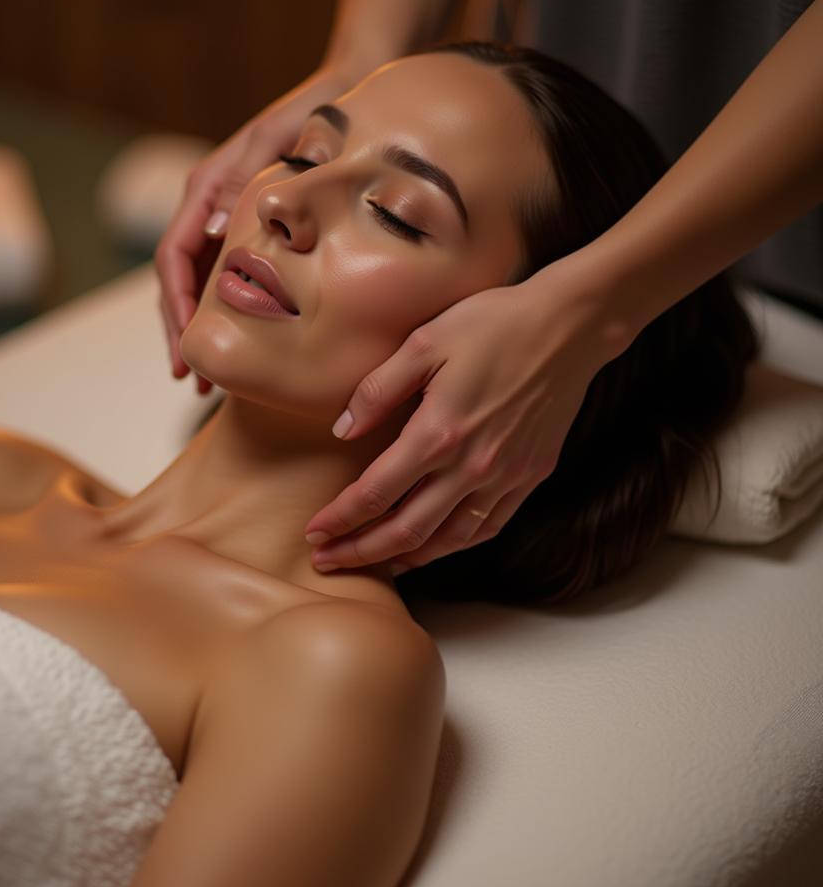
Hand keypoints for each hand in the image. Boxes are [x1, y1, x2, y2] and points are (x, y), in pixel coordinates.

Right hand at [155, 61, 367, 395]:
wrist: (346, 87)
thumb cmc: (318, 114)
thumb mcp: (281, 143)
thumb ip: (243, 184)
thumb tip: (210, 233)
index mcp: (207, 186)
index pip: (174, 257)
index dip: (177, 306)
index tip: (186, 347)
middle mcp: (207, 201)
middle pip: (177, 277)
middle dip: (179, 328)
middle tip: (188, 376)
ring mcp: (224, 212)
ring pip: (195, 280)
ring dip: (194, 324)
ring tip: (200, 373)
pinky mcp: (245, 220)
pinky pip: (220, 272)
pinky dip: (219, 308)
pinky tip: (232, 335)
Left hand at [303, 272, 618, 573]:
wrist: (571, 326)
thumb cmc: (494, 323)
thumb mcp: (424, 342)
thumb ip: (378, 390)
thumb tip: (343, 431)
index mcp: (438, 433)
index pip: (375, 494)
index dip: (340, 519)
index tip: (315, 533)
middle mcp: (472, 466)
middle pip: (406, 530)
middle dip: (362, 552)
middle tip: (329, 561)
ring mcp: (506, 476)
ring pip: (448, 539)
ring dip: (407, 557)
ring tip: (377, 563)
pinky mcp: (531, 476)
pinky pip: (488, 526)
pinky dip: (455, 544)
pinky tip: (435, 545)